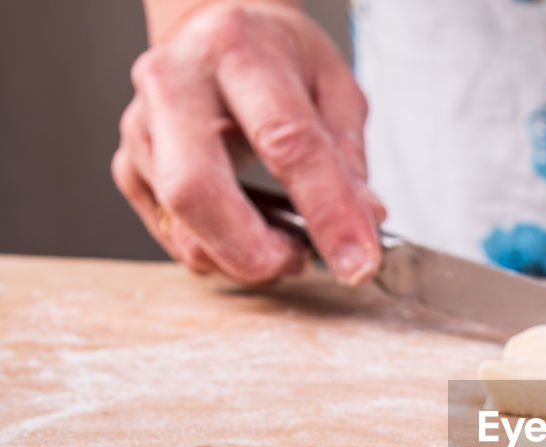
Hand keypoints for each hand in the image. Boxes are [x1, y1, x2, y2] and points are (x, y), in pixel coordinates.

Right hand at [112, 1, 383, 284]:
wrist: (215, 33)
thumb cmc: (276, 58)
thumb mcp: (334, 89)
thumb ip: (349, 158)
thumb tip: (366, 222)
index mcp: (238, 49)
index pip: (285, 141)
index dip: (327, 210)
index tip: (359, 261)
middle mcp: (175, 82)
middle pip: (196, 189)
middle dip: (255, 250)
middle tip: (300, 262)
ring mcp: (141, 126)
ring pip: (179, 222)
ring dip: (240, 258)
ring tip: (282, 247)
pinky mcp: (128, 167)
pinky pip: (171, 234)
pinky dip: (218, 252)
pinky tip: (248, 236)